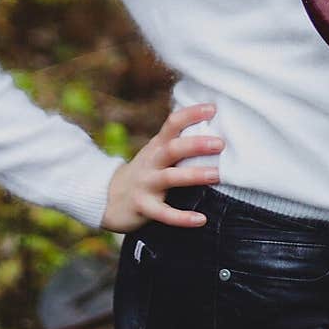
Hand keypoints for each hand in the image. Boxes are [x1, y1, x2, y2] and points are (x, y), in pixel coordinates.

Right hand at [101, 103, 223, 231]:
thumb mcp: (156, 152)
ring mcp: (146, 184)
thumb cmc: (145, 171)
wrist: (108, 197)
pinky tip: (201, 219)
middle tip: (220, 143)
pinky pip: (164, 214)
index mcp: (157, 145)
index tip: (212, 108)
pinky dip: (182, 217)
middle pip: (172, 148)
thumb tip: (215, 130)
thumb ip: (178, 142)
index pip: (172, 123)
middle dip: (196, 144)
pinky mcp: (143, 207)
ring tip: (216, 174)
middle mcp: (151, 161)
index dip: (191, 114)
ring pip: (170, 178)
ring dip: (193, 175)